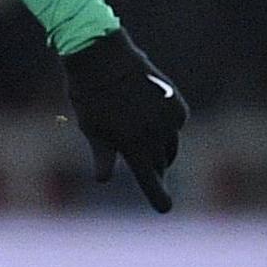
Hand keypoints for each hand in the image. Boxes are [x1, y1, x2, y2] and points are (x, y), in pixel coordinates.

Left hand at [60, 31, 187, 211]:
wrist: (104, 58)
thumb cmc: (90, 97)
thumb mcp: (91, 128)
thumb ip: (103, 156)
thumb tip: (103, 180)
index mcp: (132, 146)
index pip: (149, 179)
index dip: (158, 196)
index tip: (165, 208)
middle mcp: (154, 135)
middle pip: (160, 164)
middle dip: (153, 170)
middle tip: (148, 172)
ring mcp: (168, 119)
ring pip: (170, 146)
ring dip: (160, 151)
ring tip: (145, 144)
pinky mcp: (177, 104)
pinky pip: (176, 125)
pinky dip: (167, 127)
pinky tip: (151, 118)